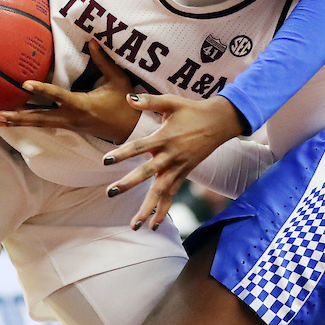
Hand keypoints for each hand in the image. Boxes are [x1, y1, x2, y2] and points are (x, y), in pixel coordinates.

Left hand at [0, 39, 138, 142]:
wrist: (130, 130)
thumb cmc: (125, 104)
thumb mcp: (117, 80)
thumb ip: (104, 61)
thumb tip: (92, 40)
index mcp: (83, 105)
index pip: (59, 96)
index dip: (42, 90)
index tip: (25, 84)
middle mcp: (72, 117)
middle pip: (42, 119)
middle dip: (20, 118)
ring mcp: (69, 124)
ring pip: (41, 123)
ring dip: (20, 121)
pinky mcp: (68, 126)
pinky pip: (46, 123)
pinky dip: (30, 121)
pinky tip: (14, 120)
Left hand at [103, 95, 243, 230]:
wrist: (219, 122)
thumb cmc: (192, 110)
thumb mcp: (171, 102)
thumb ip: (149, 101)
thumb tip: (127, 98)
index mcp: (164, 137)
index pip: (139, 147)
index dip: (123, 153)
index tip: (105, 160)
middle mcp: (170, 156)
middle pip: (147, 173)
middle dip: (128, 184)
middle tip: (110, 192)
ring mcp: (178, 168)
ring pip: (161, 192)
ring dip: (147, 209)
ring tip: (134, 226)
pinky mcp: (184, 175)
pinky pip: (172, 196)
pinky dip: (163, 211)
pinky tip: (152, 225)